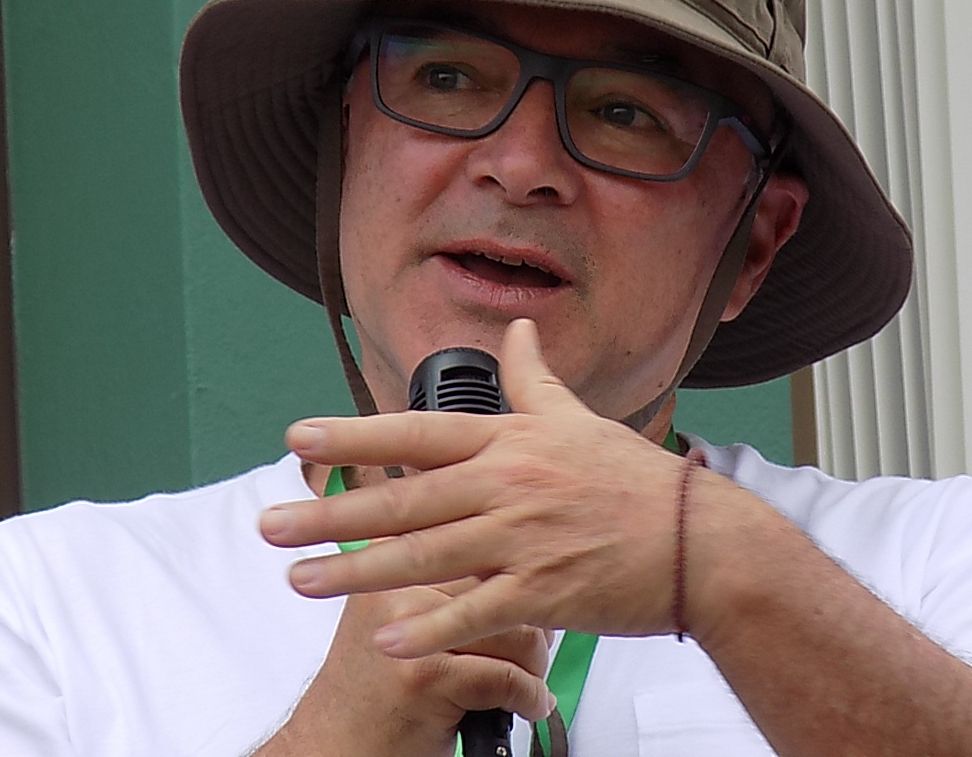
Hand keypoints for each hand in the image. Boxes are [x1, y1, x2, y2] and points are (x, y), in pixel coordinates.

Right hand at [256, 583, 551, 756]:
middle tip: (533, 652)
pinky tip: (527, 706)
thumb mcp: (400, 614)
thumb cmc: (375, 688)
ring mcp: (409, 629)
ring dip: (534, 667)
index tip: (527, 601)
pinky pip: (507, 677)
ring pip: (514, 632)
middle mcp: (396, 583)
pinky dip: (528, 698)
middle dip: (532, 624)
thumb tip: (517, 570)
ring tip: (525, 682)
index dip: (514, 577)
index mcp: (391, 554)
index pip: (481, 541)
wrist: (335, 745)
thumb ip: (445, 584)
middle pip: (503, 583)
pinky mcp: (426, 676)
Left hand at [258, 319, 746, 657]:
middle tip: (269, 526)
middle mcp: (509, 484)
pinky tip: (385, 640)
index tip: (298, 438)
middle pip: (405, 498)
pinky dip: (431, 628)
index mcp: (511, 441)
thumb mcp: (579, 418)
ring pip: (426, 556)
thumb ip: (534, 378)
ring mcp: (526, 540)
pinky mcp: (547, 593)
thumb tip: (517, 331)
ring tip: (299, 582)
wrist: (702, 543)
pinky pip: (477, 613)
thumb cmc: (635, 480)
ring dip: (356, 572)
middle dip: (330, 512)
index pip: (417, 432)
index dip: (354, 434)